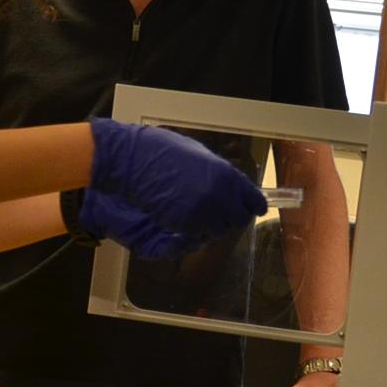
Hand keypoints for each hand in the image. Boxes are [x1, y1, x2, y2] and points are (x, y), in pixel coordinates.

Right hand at [83, 120, 266, 258]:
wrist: (133, 160)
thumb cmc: (163, 152)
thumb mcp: (200, 157)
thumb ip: (219, 175)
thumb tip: (231, 189)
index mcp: (227, 175)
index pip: (253, 200)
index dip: (253, 206)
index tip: (253, 210)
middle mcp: (220, 196)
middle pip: (238, 219)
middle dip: (231, 217)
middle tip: (219, 212)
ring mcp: (202, 212)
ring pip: (219, 230)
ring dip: (212, 225)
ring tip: (198, 214)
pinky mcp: (184, 225)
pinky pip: (197, 234)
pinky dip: (194, 230)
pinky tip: (183, 217)